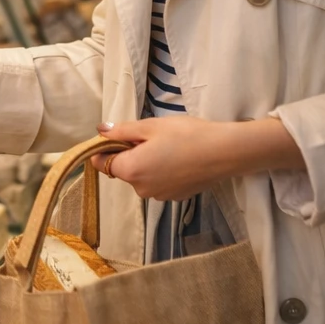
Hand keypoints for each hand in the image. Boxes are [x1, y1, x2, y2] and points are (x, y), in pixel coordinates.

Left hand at [89, 117, 238, 201]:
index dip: (104, 149)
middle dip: (129, 154)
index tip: (117, 136)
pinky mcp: (175, 197)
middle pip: (123, 170)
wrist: (224, 153)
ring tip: (167, 146)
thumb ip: (121, 130)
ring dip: (146, 163)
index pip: (101, 164)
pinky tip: (178, 159)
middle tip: (150, 137)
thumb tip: (100, 131)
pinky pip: (158, 183)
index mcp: (131, 170)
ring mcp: (159, 196)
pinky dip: (161, 172)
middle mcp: (141, 189)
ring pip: (142, 177)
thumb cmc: (186, 135)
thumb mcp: (150, 126)